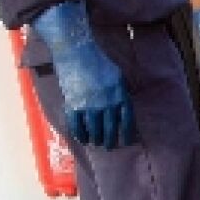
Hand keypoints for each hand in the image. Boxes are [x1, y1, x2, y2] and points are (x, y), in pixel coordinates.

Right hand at [30, 0, 136, 149]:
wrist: (77, 53)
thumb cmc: (98, 62)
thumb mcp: (117, 76)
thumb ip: (121, 92)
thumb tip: (123, 108)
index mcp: (120, 95)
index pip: (126, 120)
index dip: (126, 133)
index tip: (125, 141)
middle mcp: (107, 103)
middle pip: (110, 128)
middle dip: (110, 139)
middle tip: (109, 146)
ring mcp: (90, 105)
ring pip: (94, 129)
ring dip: (95, 139)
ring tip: (95, 143)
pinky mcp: (73, 104)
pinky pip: (77, 125)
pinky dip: (79, 134)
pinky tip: (82, 138)